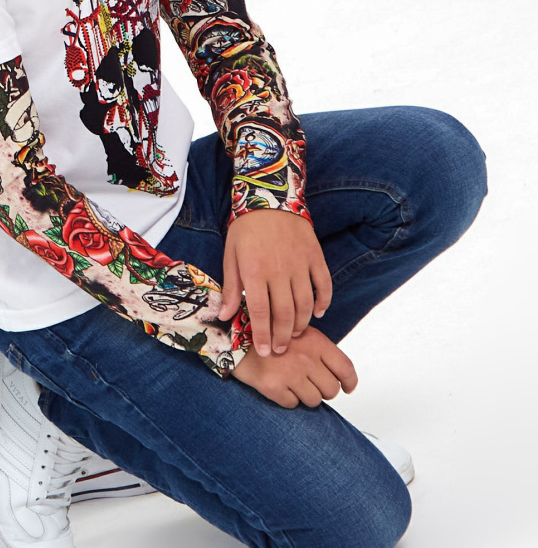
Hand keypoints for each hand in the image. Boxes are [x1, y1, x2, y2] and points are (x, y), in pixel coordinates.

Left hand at [219, 210, 331, 356]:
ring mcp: (300, 264)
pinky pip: (324, 285)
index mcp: (254, 271)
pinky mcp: (315, 257)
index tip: (265, 351)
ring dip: (301, 324)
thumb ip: (230, 287)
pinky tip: (318, 313)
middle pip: (284, 314)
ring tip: (294, 334)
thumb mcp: (230, 255)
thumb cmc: (246, 228)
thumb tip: (224, 315)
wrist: (269, 196)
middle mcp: (279, 271)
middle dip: (282, 337)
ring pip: (305, 304)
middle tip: (280, 349)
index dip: (263, 335)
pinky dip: (323, 302)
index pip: (260, 312)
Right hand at [233, 326, 356, 407]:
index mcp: (315, 342)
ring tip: (291, 382)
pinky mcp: (274, 387)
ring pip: (314, 400)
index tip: (348, 388)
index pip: (345, 368)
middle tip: (311, 383)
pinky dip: (287, 398)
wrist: (234, 336)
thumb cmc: (269, 335)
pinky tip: (278, 384)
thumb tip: (340, 376)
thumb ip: (320, 351)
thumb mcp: (299, 332)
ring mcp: (290, 374)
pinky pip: (293, 404)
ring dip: (305, 395)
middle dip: (324, 390)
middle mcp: (305, 358)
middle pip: (331, 390)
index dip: (350, 382)